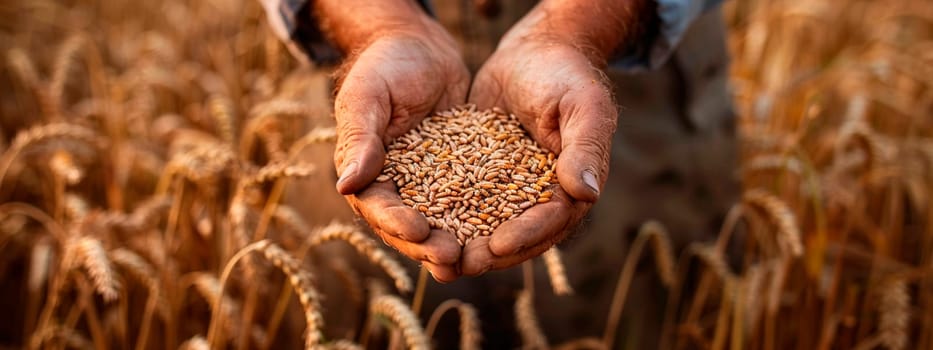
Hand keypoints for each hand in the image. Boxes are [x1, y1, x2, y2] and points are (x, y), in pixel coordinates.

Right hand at [317, 0, 469, 281]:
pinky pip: (469, 201)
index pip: (378, 208)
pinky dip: (482, 218)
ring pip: (440, 223)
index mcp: (364, 173)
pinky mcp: (457, 176)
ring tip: (476, 258)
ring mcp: (426, 185)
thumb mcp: (368, 96)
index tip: (421, 232)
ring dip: (456, 243)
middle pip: (408, 227)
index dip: (397, 223)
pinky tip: (503, 230)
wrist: (420, 48)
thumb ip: (360, 139)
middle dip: (429, 245)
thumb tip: (346, 187)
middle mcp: (394, 187)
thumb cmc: (385, 65)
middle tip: (453, 258)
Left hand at [460, 1, 636, 274]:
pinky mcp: (482, 175)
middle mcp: (542, 197)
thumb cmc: (567, 75)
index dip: (524, 236)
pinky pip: (463, 200)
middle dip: (487, 253)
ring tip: (433, 256)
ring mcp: (510, 189)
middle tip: (457, 265)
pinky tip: (417, 224)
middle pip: (516, 235)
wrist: (536, 51)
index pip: (549, 222)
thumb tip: (586, 193)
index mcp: (572, 188)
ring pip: (486, 225)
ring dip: (463, 243)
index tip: (497, 248)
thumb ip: (586, 149)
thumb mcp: (583, 107)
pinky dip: (444, 214)